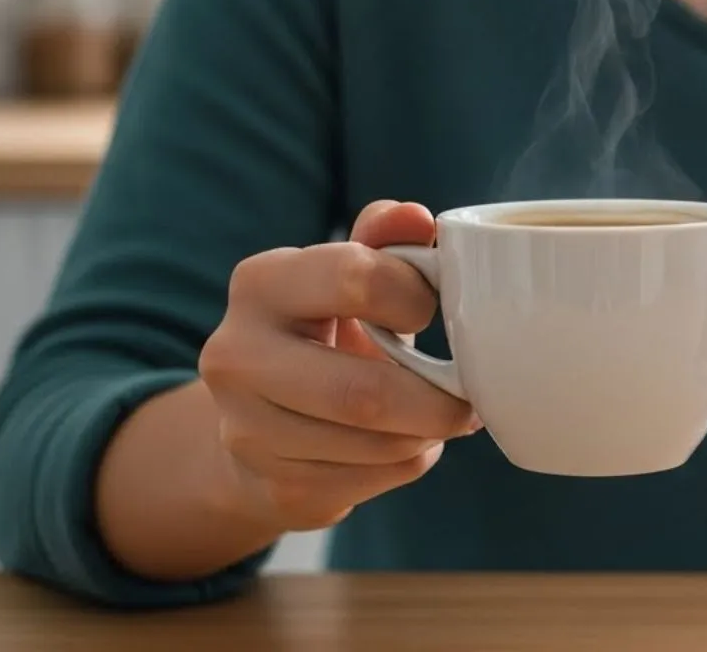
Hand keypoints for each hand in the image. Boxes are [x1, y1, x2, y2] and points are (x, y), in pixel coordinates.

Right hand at [200, 200, 478, 531]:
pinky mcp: (272, 487)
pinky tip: (404, 444)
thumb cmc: (324, 331)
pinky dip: (407, 463)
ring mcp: (246, 430)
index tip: (434, 308)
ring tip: (439, 416)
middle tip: (469, 397)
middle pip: (364, 393)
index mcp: (261, 283)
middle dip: (436, 401)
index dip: (416, 296)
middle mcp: (237, 356)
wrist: (257, 418)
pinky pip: (370, 481)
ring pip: (375, 444)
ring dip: (427, 434)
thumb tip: (417, 218)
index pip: (356, 279)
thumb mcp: (346, 274)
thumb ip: (384, 238)